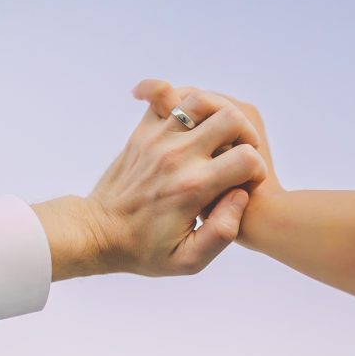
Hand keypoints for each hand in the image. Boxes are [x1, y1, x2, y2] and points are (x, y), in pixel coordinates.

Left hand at [132, 79, 284, 247]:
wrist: (98, 232)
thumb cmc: (145, 250)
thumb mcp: (188, 260)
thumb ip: (222, 233)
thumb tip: (241, 195)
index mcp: (193, 188)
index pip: (247, 159)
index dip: (257, 171)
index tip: (247, 184)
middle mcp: (176, 157)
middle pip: (231, 118)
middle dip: (247, 135)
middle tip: (240, 154)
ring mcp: (157, 139)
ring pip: (203, 100)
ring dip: (220, 112)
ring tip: (221, 134)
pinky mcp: (142, 131)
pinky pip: (165, 95)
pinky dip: (182, 97)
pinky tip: (191, 119)